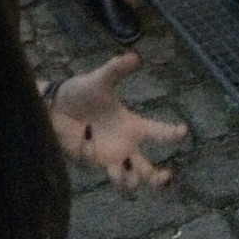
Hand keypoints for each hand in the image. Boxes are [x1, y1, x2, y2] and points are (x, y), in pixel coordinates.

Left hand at [45, 53, 187, 189]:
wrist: (55, 104)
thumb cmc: (82, 92)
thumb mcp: (100, 80)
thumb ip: (116, 69)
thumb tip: (136, 56)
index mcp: (132, 126)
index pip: (158, 133)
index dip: (172, 133)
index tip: (183, 130)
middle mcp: (124, 146)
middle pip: (148, 172)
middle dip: (158, 180)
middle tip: (165, 175)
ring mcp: (108, 157)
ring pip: (126, 182)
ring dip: (129, 181)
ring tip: (127, 173)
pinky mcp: (90, 161)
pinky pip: (94, 161)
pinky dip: (90, 148)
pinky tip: (85, 134)